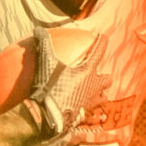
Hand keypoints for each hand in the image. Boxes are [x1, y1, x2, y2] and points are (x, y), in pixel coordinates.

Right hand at [28, 24, 104, 138]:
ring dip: (99, 93)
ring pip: (102, 97)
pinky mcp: (83, 116)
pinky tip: (82, 108)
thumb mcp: (45, 63)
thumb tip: (37, 29)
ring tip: (91, 91)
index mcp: (87, 72)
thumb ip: (43, 44)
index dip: (101, 42)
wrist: (46, 116)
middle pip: (107, 79)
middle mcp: (93, 87)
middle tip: (95, 73)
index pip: (99, 51)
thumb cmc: (48, 87)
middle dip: (104, 76)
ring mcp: (90, 103)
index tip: (102, 36)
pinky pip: (92, 112)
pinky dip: (89, 109)